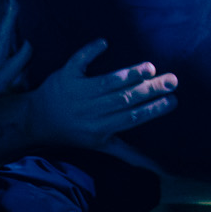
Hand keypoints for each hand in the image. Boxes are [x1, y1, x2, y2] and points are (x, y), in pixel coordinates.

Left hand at [27, 39, 177, 149]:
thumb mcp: (100, 145)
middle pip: (124, 99)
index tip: (173, 100)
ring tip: (150, 67)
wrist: (36, 120)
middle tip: (172, 80)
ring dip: (128, 74)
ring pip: (106, 82)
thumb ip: (128, 153)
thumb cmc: (74, 132)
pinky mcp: (65, 76)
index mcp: (100, 129)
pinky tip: (104, 42)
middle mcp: (90, 111)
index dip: (152, 110)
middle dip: (149, 90)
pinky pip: (79, 62)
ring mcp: (77, 92)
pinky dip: (90, 51)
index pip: (131, 118)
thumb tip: (158, 169)